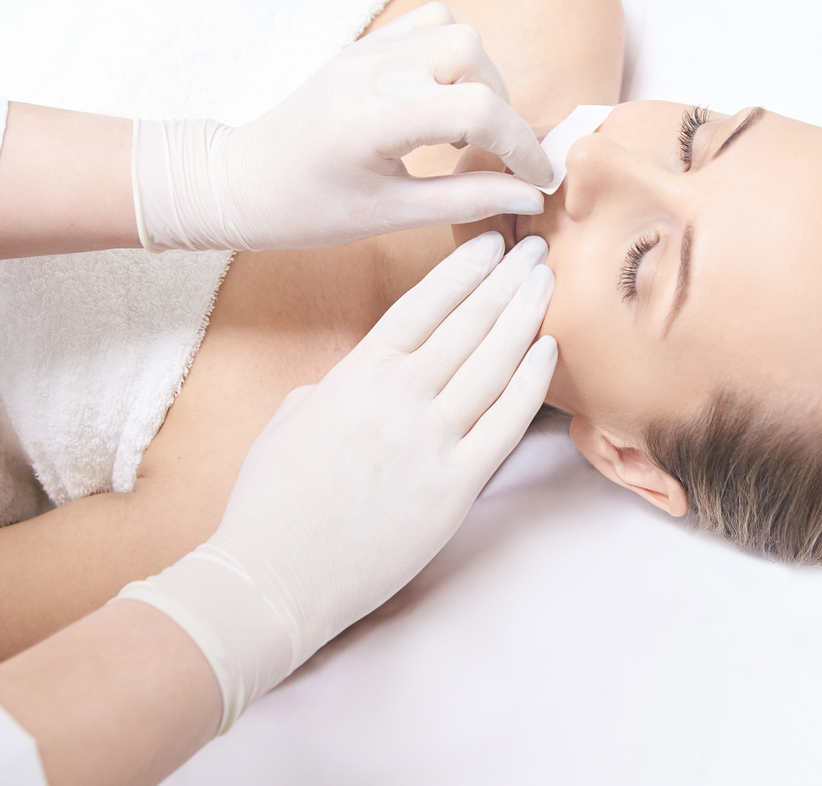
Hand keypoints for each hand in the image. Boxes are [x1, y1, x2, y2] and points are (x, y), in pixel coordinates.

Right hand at [118, 232, 555, 732]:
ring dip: (524, 315)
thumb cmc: (272, 501)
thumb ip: (335, 386)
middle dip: (506, 279)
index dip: (463, 268)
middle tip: (536, 249)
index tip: (490, 243)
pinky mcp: (455, 487)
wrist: (274, 577)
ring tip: (546, 284)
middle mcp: (399, 397)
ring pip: (494, 362)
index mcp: (356, 374)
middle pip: (468, 322)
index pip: (423, 303)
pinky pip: (506, 422)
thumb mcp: (291, 419)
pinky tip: (548, 351)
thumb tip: (363, 377)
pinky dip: (531, 382)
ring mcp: (431, 441)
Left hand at [134, 3, 552, 251]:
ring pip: (453, 30)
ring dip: (477, 76)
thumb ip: (464, 200)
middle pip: (471, 53)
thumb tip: (527, 194)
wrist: (241, 181)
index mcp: (373, 119)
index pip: (477, 108)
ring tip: (460, 128)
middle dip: (499, 104)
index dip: (521, 144)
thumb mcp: (388, 217)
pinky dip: (449, 57)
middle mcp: (370, 71)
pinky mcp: (361, 47)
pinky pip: (425, 25)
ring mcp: (364, 51)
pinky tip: (437, 102)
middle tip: (487, 153)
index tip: (535, 178)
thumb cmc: (305, 210)